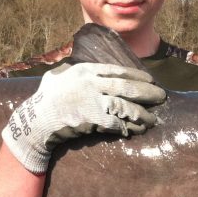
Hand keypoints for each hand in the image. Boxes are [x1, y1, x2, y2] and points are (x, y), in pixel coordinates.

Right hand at [2, 62, 165, 172]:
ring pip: (126, 106)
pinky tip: (137, 129)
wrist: (36, 121)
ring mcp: (93, 101)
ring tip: (152, 119)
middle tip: (161, 97)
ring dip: (142, 114)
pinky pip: (117, 123)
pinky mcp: (94, 120)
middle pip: (127, 87)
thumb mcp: (58, 76)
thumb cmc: (46, 99)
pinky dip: (129, 127)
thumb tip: (82, 67)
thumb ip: (72, 70)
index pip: (118, 71)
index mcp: (85, 70)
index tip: (150, 80)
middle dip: (147, 93)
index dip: (137, 76)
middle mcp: (91, 83)